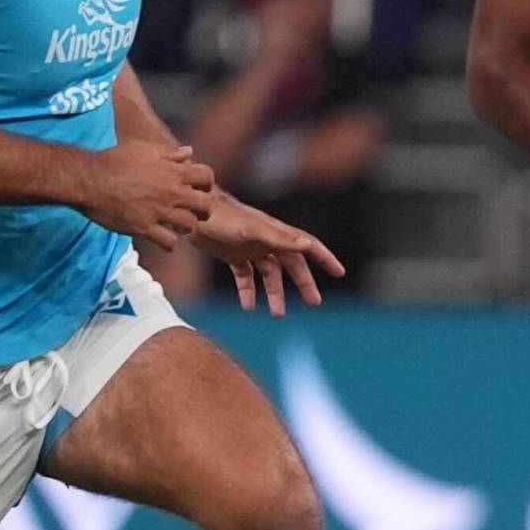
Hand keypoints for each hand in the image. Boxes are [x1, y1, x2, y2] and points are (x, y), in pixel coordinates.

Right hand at [78, 133, 216, 246]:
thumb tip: (189, 152)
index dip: (205, 183)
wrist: (88, 179)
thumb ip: (170, 153)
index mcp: (173, 172)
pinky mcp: (145, 228)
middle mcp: (172, 192)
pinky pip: (169, 243)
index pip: (207, 177)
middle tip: (191, 210)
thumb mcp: (144, 150)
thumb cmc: (114, 160)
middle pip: (205, 205)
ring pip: (190, 226)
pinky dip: (168, 244)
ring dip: (185, 226)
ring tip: (176, 225)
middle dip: (202, 209)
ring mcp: (159, 212)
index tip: (197, 187)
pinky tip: (161, 239)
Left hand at [188, 194, 344, 314]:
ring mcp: (251, 250)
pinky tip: (248, 307)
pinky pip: (246, 278)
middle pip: (292, 266)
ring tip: (277, 314)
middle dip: (304, 284)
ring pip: (270, 276)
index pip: (308, 246)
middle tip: (314, 303)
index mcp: (277, 234)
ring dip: (275, 294)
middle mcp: (268, 242)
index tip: (339, 273)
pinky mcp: (233, 256)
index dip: (325, 258)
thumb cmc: (223, 218)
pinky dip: (248, 292)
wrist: (190, 214)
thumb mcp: (252, 230)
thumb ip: (279, 239)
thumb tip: (307, 245)